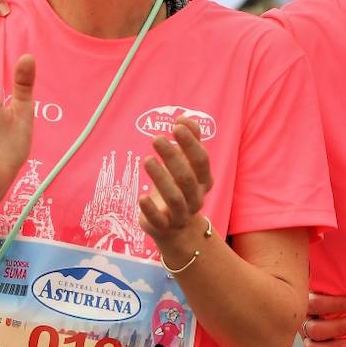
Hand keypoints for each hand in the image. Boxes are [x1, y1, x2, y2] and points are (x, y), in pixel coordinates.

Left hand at [138, 118, 214, 257]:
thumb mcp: (187, 165)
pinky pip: (159, 220)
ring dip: (161, 178)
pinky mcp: (164, 227)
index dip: (191, 143)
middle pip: (187, 177)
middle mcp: (196, 198)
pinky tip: (141, 196)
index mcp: (204, 181)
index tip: (176, 125)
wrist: (177, 228)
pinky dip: (151, 209)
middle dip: (173, 157)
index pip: (201, 161)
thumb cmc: (180, 188)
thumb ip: (190, 141)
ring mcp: (181, 214)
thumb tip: (184, 118)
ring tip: (147, 160)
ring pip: (175, 198)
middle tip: (156, 138)